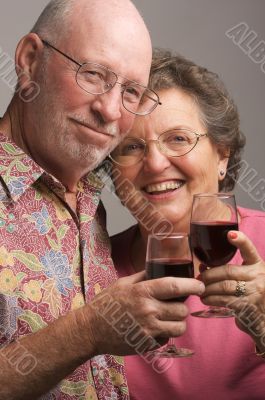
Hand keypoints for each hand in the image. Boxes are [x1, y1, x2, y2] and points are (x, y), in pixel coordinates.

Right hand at [82, 271, 203, 355]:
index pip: (175, 287)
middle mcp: (148, 310)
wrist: (91, 328)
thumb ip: (143, 276)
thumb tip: (158, 268)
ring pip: (179, 327)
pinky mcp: (147, 344)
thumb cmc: (106, 303)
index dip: (192, 285)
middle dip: (184, 306)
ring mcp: (148, 329)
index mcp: (142, 292)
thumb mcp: (123, 283)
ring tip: (170, 317)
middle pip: (182, 309)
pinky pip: (168, 339)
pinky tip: (157, 328)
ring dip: (178, 321)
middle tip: (178, 304)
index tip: (200, 286)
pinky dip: (166, 333)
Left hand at [200, 231, 264, 345]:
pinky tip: (205, 299)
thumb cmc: (253, 296)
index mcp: (258, 265)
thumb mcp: (249, 278)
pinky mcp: (248, 306)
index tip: (230, 234)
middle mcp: (259, 276)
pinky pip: (224, 300)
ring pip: (224, 286)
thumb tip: (203, 267)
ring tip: (200, 289)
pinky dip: (211, 299)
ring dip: (208, 288)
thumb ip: (231, 271)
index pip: (249, 249)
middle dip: (210, 274)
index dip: (241, 240)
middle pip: (228, 271)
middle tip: (199, 277)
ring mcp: (254, 292)